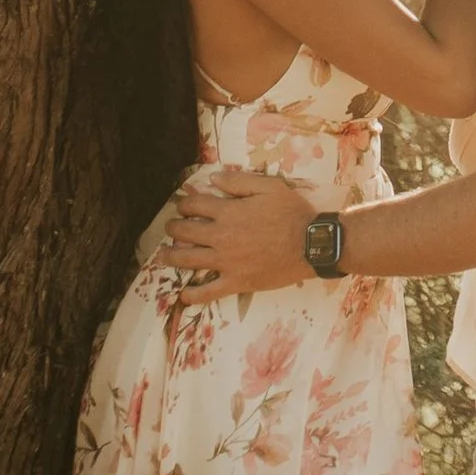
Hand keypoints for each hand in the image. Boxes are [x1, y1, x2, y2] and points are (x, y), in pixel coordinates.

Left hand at [165, 167, 320, 296]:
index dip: (185, 204)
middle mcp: (221, 237)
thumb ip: (239, 182)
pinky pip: (209, 292)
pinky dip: (194, 295)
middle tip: (171, 228)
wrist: (311, 245)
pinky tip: (184, 295)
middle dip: (174, 227)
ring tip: (163, 256)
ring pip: (189, 260)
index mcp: (229, 212)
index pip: (195, 205)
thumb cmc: (293, 213)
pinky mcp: (236, 282)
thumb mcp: (270, 187)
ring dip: (171, 256)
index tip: (183, 205)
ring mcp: (226, 262)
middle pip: (185, 232)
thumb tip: (213, 179)